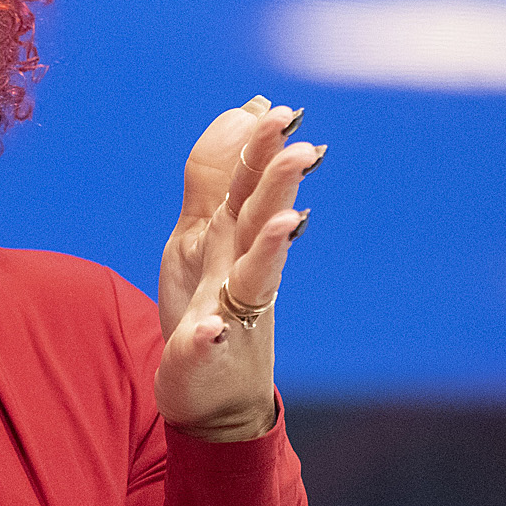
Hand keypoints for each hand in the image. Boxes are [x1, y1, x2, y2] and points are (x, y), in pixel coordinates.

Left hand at [153, 96, 316, 441]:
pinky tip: (209, 329)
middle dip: (280, 186)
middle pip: (261, 221)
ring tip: (288, 221)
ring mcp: (228, 316)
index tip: (283, 111)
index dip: (262, 151)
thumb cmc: (210, 305)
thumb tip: (243, 112)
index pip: (251, 187)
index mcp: (236, 240)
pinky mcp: (202, 358)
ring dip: (271, 248)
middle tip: (303, 148)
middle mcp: (242, 272)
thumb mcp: (203, 233)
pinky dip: (209, 337)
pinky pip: (205, 346)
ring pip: (254, 276)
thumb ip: (216, 176)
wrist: (213, 394)